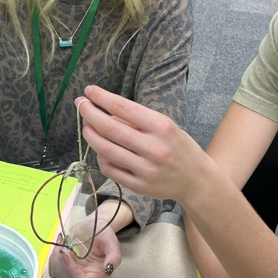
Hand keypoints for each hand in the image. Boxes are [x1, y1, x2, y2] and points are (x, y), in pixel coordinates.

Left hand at [46, 223, 120, 277]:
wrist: (93, 226)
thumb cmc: (103, 233)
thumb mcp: (111, 241)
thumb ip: (114, 256)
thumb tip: (109, 268)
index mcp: (100, 276)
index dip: (73, 271)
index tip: (66, 253)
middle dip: (62, 263)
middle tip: (64, 245)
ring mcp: (75, 275)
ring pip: (59, 275)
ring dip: (56, 258)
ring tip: (63, 242)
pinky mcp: (66, 270)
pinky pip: (54, 270)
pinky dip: (53, 257)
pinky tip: (60, 246)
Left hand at [77, 87, 204, 202]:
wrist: (196, 180)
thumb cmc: (178, 147)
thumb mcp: (165, 127)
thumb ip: (137, 120)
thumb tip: (104, 111)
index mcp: (162, 127)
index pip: (124, 108)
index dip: (102, 98)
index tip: (89, 91)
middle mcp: (154, 148)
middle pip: (110, 128)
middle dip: (89, 114)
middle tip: (81, 105)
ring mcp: (146, 169)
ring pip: (105, 149)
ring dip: (90, 134)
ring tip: (86, 125)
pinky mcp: (139, 186)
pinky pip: (109, 169)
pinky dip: (100, 156)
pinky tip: (99, 148)